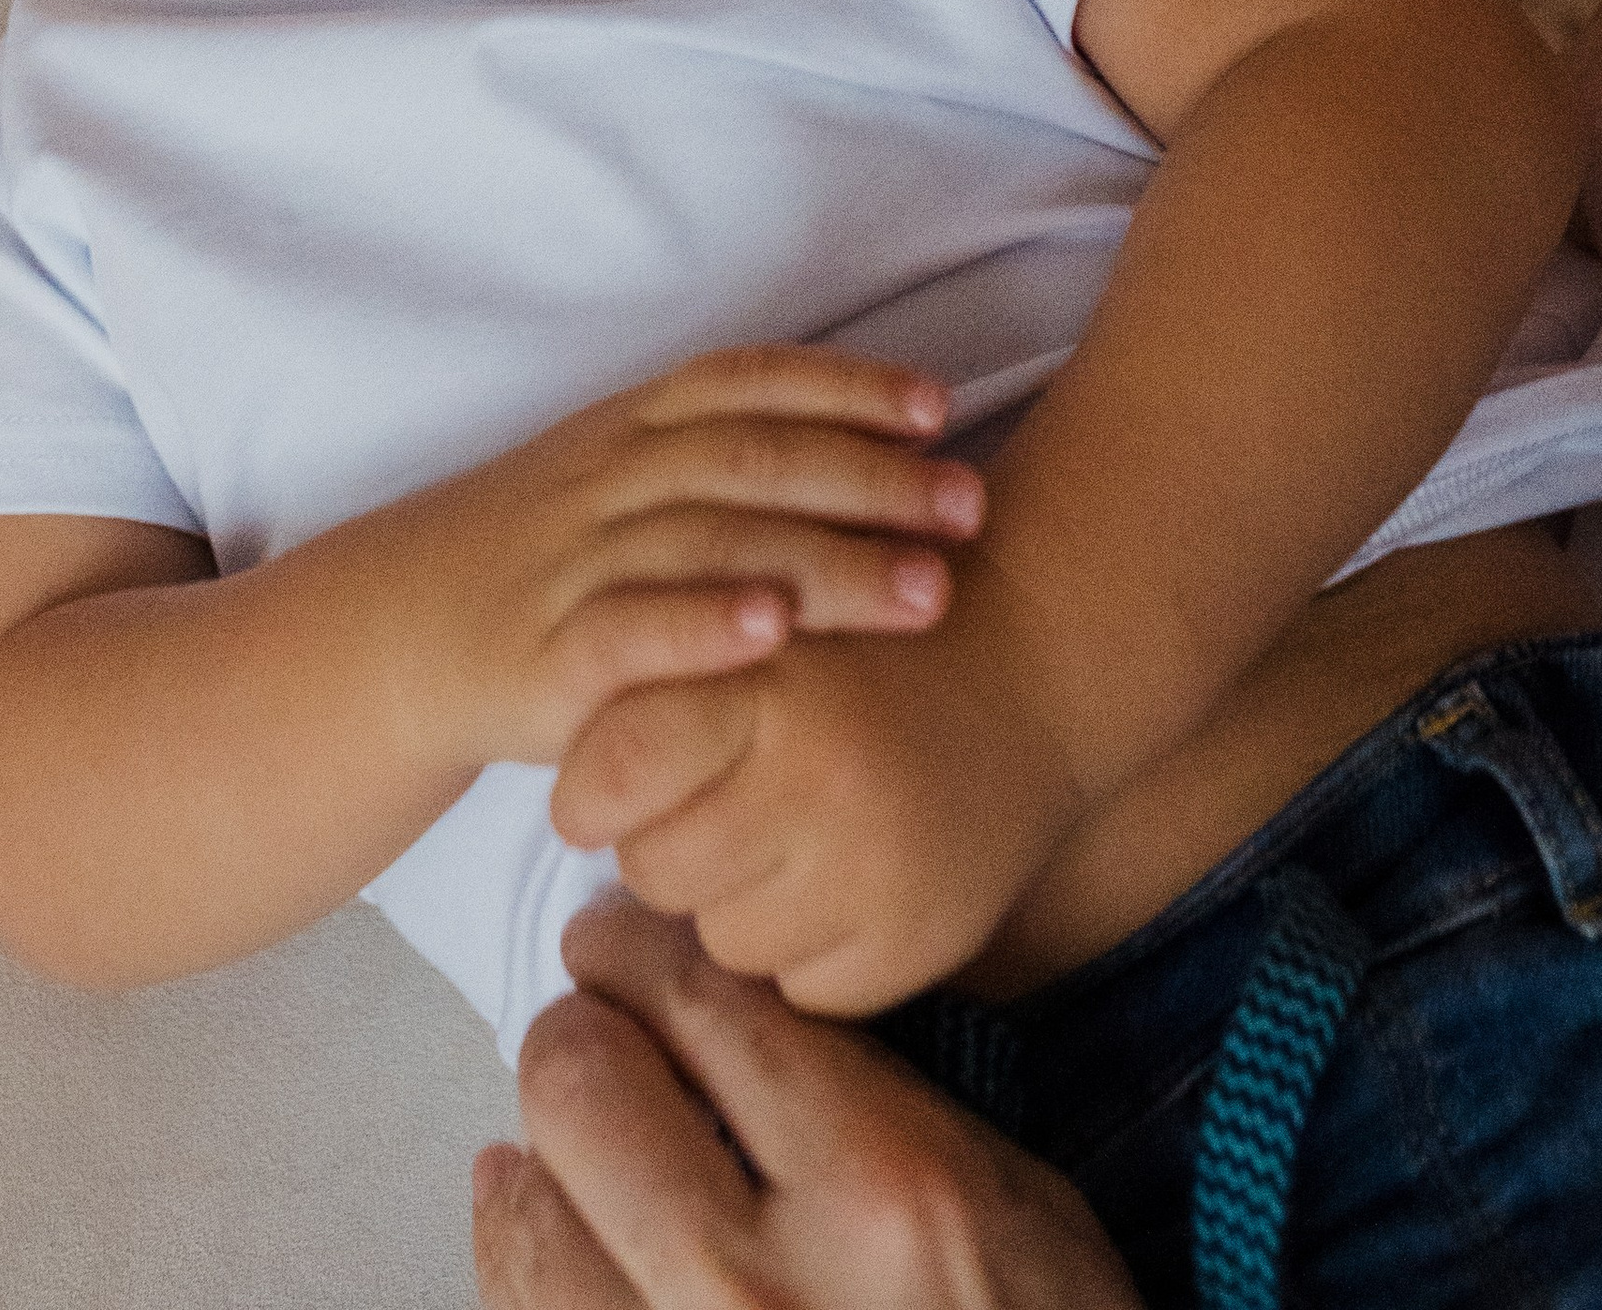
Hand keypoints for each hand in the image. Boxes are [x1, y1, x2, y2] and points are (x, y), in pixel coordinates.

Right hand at [378, 346, 985, 777]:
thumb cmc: (540, 561)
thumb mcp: (617, 480)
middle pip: (752, 460)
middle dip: (871, 480)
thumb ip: (721, 455)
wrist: (393, 637)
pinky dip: (701, 624)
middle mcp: (608, 479)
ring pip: (710, 542)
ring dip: (827, 562)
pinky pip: (627, 629)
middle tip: (971, 506)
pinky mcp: (543, 655)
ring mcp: (573, 562)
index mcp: (630, 427)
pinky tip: (774, 633)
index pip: (747, 382)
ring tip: (928, 590)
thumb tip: (878, 446)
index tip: (938, 405)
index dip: (845, 385)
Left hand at [471, 898, 1141, 1309]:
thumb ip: (869, 1098)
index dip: (637, 953)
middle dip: (581, 1045)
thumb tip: (724, 1017)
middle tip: (595, 1044)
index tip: (617, 948)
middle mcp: (762, 1288)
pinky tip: (546, 1233)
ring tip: (558, 1150)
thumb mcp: (1011, 1200)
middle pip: (583, 1087)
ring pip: (527, 1215)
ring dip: (540, 1165)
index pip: (702, 1001)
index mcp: (880, 1189)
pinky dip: (525, 1261)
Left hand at [549, 551, 1064, 1015]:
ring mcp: (871, 874)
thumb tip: (569, 796)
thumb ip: (665, 676)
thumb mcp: (764, 613)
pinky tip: (844, 878)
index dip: (592, 789)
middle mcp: (819, 782)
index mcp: (766, 681)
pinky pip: (798, 988)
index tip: (597, 794)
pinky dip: (807, 948)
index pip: (616, 769)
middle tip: (721, 801)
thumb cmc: (865, 644)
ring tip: (791, 833)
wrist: (1033, 671)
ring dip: (735, 900)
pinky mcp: (912, 946)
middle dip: (669, 840)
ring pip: (719, 940)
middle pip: (654, 867)